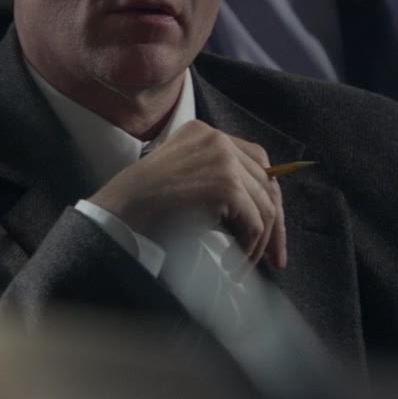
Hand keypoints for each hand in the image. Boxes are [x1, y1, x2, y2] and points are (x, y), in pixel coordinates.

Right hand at [88, 121, 288, 269]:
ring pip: (264, 206)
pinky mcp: (227, 185)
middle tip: (275, 257)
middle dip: (274, 224)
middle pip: (268, 182)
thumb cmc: (144, 204)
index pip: (257, 160)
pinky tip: (234, 265)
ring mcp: (224, 161)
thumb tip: (261, 209)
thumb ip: (214, 176)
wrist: (121, 211)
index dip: (268, 196)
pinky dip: (250, 248)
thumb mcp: (182, 176)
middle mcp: (217, 140)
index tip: (270, 229)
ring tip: (242, 264)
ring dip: (259, 242)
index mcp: (205, 133)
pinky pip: (255, 223)